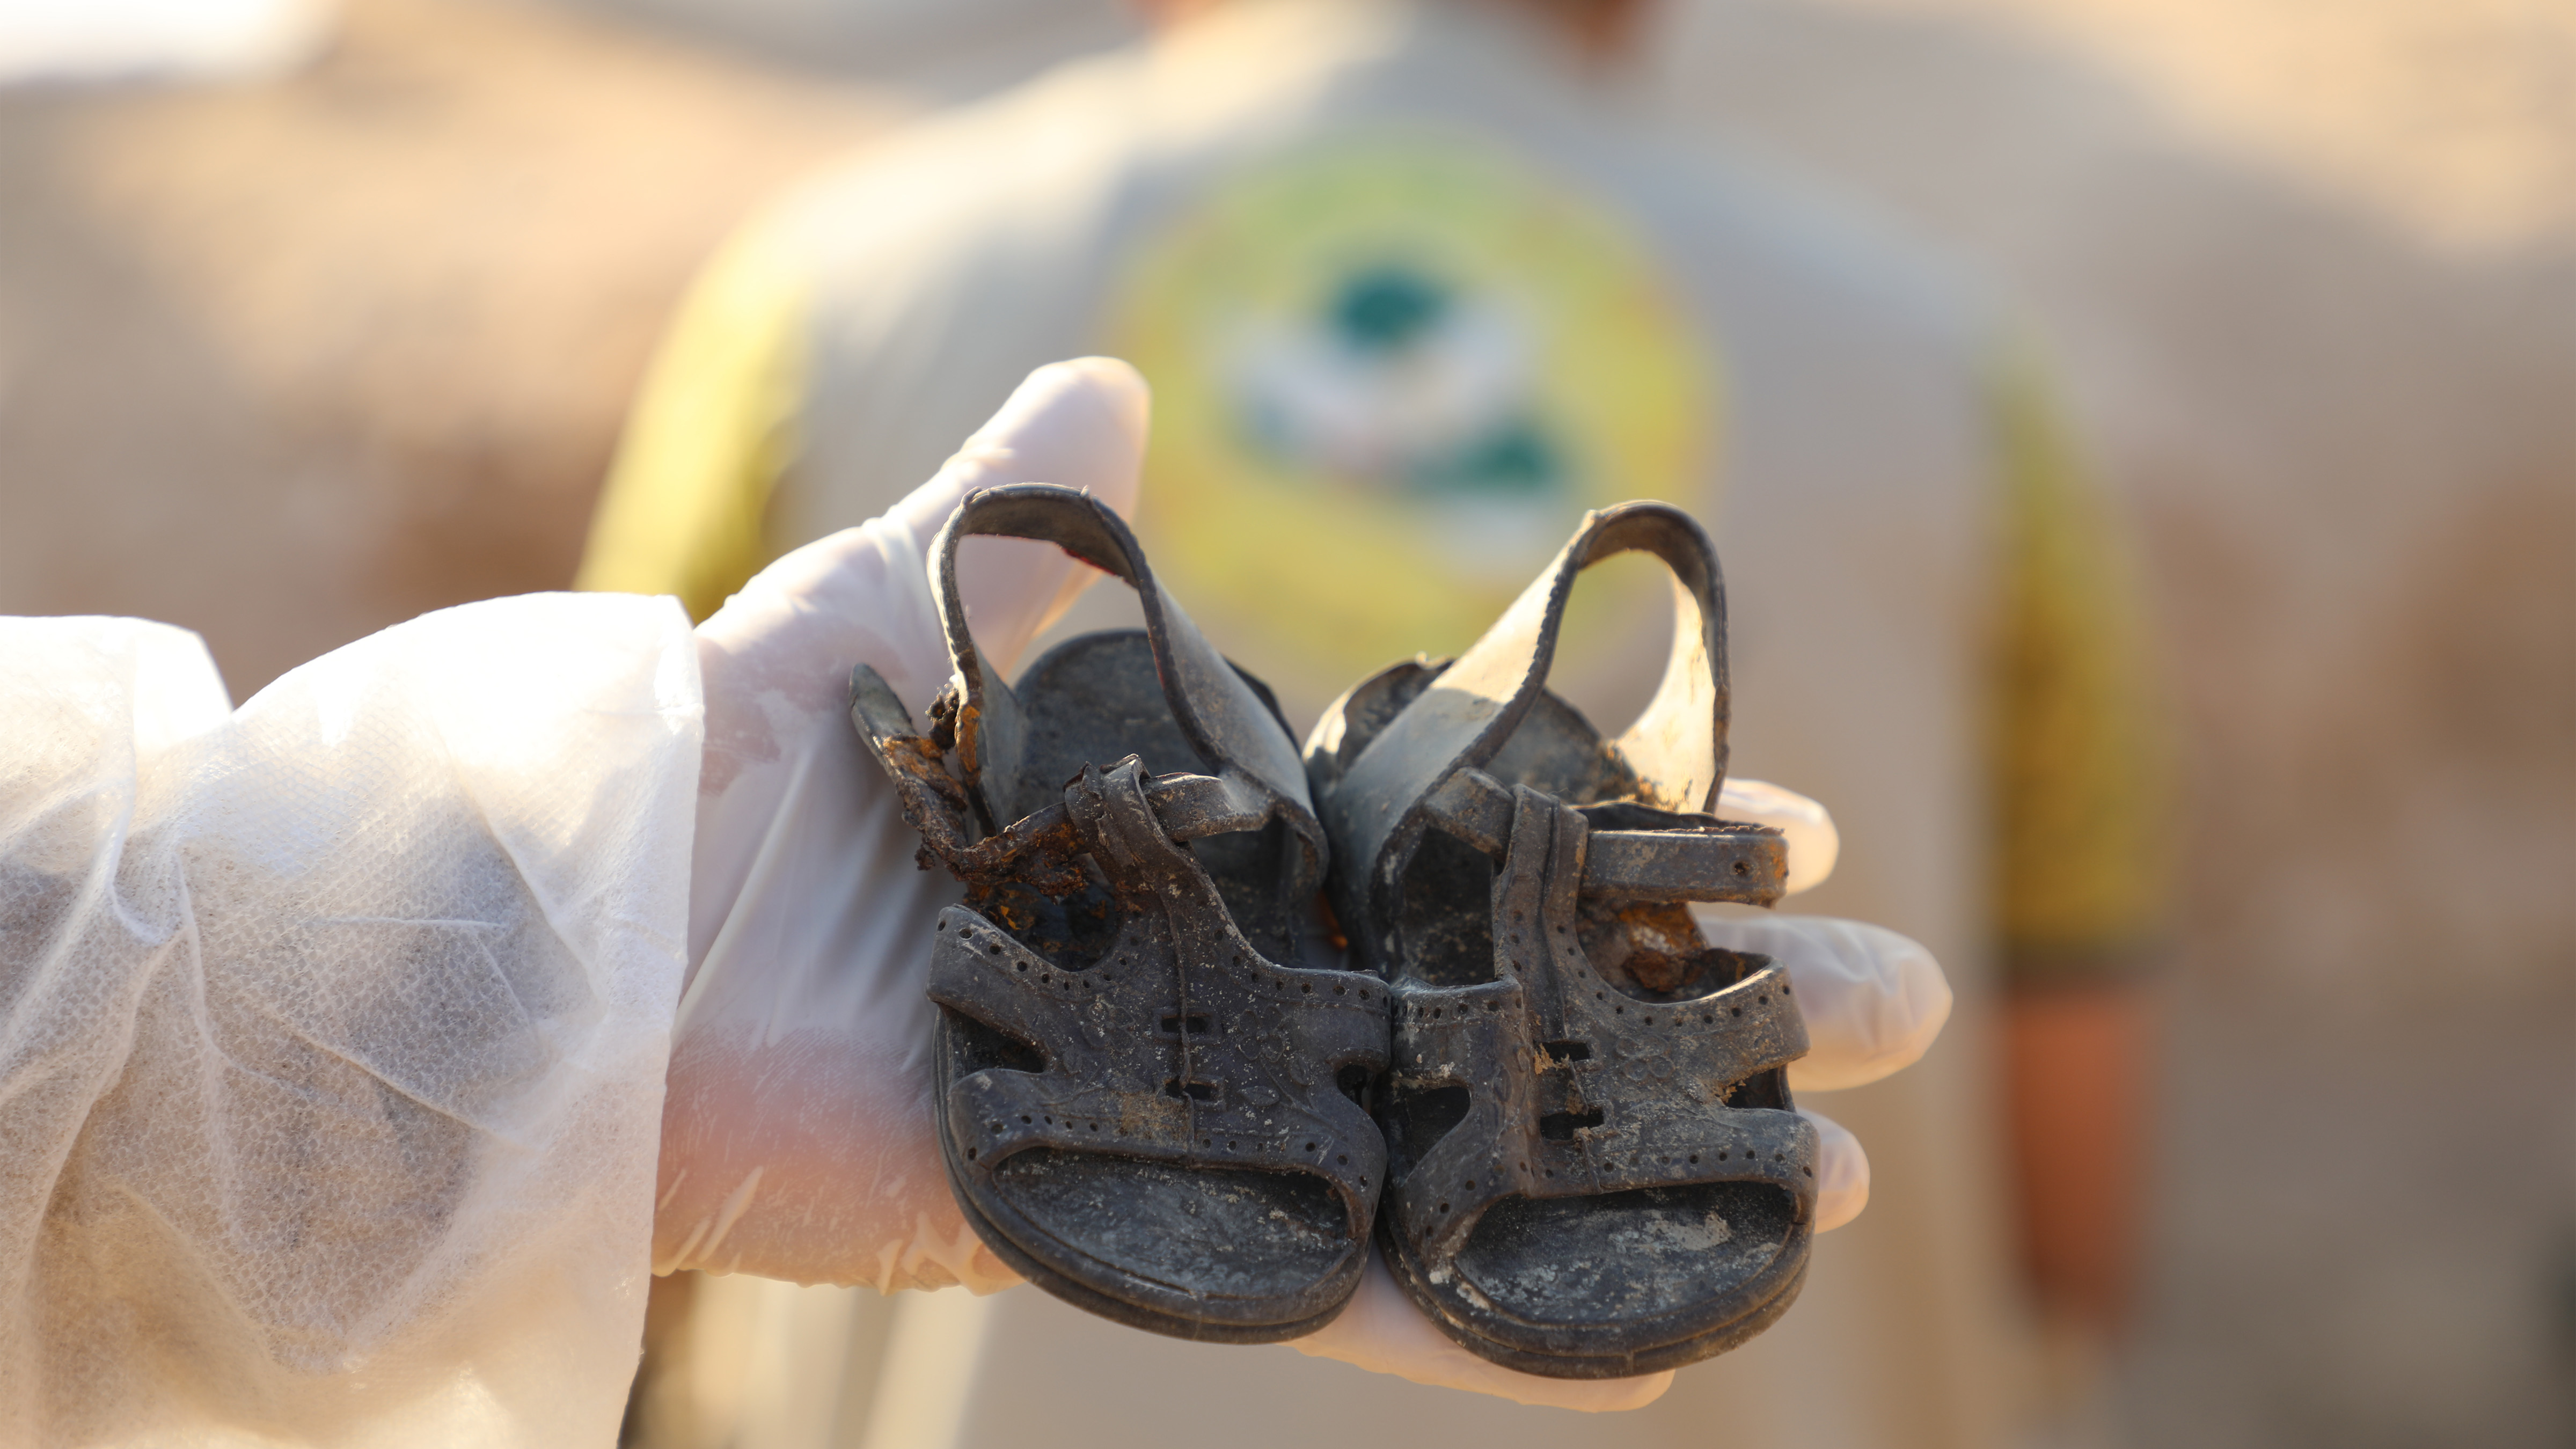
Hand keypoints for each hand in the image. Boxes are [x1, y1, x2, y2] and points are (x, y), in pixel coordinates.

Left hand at [648, 357, 1953, 1417]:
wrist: (575, 939)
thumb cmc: (714, 762)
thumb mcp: (894, 601)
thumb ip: (1032, 518)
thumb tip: (1117, 381)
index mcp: (1198, 845)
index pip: (1457, 841)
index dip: (1618, 827)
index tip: (1769, 807)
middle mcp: (1227, 989)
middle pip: (1509, 998)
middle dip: (1701, 994)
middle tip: (1891, 989)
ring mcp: (1196, 1122)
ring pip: (1471, 1152)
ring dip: (1657, 1157)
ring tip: (1849, 1161)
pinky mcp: (1136, 1237)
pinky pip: (1344, 1298)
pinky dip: (1503, 1326)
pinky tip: (1670, 1337)